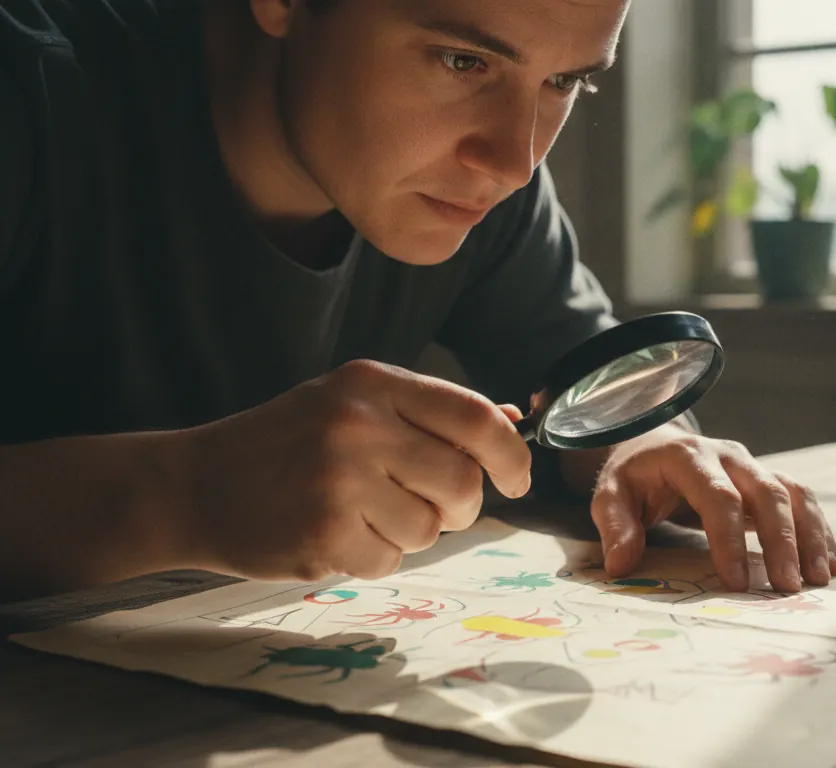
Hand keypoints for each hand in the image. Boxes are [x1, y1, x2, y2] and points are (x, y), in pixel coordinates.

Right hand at [171, 360, 531, 580]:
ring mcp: (339, 480)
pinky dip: (372, 557)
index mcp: (373, 384)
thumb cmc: (285, 444)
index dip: (512, 455)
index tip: (516, 478)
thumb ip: (430, 414)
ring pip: (431, 529)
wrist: (191, 485)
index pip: (477, 418)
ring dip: (410, 533)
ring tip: (362, 513)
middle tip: (429, 506)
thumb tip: (513, 421)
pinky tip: (335, 534)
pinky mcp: (323, 534)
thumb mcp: (352, 403)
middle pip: (463, 483)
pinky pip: (390, 561)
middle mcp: (359, 425)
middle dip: (460, 507)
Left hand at [589, 429, 835, 592]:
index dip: (729, 539)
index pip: (717, 496)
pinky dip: (818, 530)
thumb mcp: (611, 494)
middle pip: (767, 492)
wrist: (654, 444)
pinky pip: (801, 500)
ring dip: (810, 535)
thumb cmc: (635, 476)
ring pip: (793, 493)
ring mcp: (753, 465)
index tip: (736, 582)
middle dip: (782, 540)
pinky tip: (827, 564)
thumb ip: (615, 525)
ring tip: (818, 578)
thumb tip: (622, 565)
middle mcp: (729, 456)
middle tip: (788, 586)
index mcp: (689, 456)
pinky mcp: (767, 479)